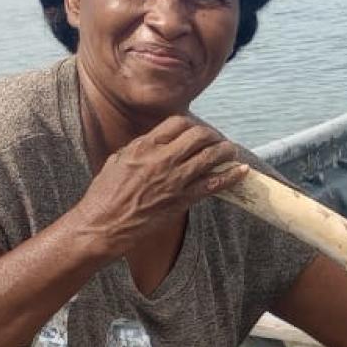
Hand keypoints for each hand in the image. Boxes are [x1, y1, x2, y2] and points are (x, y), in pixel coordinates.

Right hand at [74, 115, 248, 254]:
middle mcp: (162, 159)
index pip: (178, 123)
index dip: (191, 124)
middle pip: (198, 136)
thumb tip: (156, 143)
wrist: (103, 224)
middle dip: (212, 135)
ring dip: (225, 151)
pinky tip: (242, 170)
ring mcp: (174, 180)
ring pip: (210, 157)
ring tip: (231, 150)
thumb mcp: (118, 160)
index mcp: (144, 146)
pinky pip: (214, 184)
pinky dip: (231, 176)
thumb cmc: (105, 194)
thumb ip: (140, 148)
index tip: (195, 130)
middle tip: (216, 140)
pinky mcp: (182, 200)